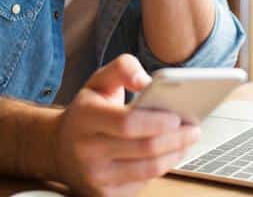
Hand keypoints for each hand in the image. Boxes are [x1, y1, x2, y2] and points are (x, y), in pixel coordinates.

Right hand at [52, 55, 200, 195]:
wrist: (58, 148)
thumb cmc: (86, 112)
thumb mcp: (98, 81)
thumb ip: (123, 68)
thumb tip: (147, 80)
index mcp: (85, 118)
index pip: (127, 123)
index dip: (157, 121)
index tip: (178, 116)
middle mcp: (87, 151)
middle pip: (144, 149)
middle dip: (177, 139)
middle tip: (194, 129)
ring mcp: (95, 176)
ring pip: (148, 169)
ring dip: (175, 155)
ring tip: (187, 140)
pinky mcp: (105, 194)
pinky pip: (143, 183)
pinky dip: (162, 168)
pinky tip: (170, 154)